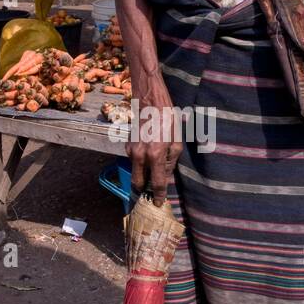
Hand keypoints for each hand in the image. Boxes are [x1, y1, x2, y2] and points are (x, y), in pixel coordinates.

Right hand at [126, 75, 181, 205]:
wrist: (149, 99)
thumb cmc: (167, 117)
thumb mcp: (176, 140)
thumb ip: (171, 161)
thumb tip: (165, 175)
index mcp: (154, 155)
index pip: (156, 183)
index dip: (157, 196)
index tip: (157, 204)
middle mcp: (139, 155)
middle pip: (138, 183)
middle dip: (144, 189)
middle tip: (152, 193)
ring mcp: (130, 150)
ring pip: (136, 171)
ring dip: (144, 173)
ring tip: (155, 167)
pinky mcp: (127, 145)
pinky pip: (134, 160)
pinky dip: (141, 162)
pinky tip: (150, 154)